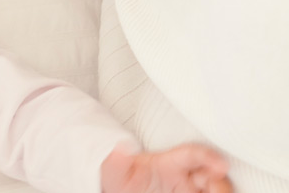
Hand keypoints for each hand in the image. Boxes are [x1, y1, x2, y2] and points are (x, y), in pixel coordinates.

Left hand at [101, 144, 230, 192]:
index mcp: (170, 163)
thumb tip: (119, 148)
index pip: (192, 154)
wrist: (122, 192)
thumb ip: (117, 162)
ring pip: (217, 188)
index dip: (208, 156)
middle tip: (216, 188)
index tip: (220, 165)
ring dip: (221, 191)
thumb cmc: (122, 180)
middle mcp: (185, 177)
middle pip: (214, 175)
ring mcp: (190, 190)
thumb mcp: (115, 172)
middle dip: (220, 181)